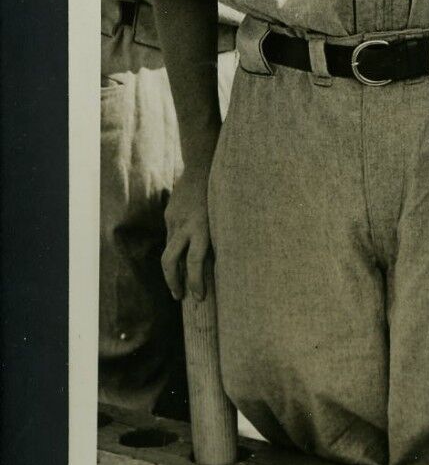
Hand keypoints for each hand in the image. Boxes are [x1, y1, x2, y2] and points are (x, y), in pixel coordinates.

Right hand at [162, 165, 213, 302]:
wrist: (202, 166)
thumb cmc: (222, 196)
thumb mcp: (224, 220)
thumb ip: (217, 240)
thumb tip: (216, 268)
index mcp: (202, 228)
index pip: (194, 261)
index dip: (195, 282)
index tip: (199, 298)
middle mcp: (185, 226)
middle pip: (170, 261)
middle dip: (173, 282)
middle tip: (180, 297)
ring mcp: (174, 220)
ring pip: (168, 251)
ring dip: (171, 270)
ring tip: (177, 285)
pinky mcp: (169, 215)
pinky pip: (171, 237)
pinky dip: (176, 249)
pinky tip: (182, 256)